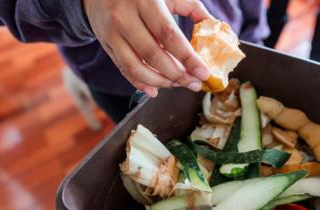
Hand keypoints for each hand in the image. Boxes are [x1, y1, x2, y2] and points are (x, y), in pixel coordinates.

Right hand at [83, 0, 212, 96]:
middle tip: (193, 83)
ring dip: (160, 82)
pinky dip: (139, 83)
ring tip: (177, 84)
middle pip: (153, 55)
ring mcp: (112, 33)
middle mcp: (125, 17)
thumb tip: (213, 25)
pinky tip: (154, 90)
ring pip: (136, 67)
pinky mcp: (106, 44)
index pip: (169, 35)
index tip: (203, 73)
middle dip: (177, 75)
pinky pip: (123, 69)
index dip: (187, 57)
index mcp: (145, 1)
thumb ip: (190, 7)